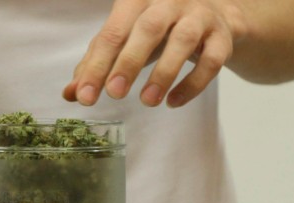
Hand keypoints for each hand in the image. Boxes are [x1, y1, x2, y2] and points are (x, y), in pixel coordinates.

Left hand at [63, 0, 244, 107]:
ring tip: (148, 101)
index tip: (85, 96)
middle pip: (148, 28)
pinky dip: (193, 83)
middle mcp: (169, 0)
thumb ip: (98, 63)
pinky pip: (212, 60)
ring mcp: (199, 16)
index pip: (113, 32)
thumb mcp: (126, 40)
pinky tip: (174, 102)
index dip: (96, 65)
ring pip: (183, 40)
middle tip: (114, 93)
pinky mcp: (222, 36)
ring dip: (164, 72)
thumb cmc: (159, 28)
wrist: (212, 17)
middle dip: (129, 62)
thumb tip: (71, 93)